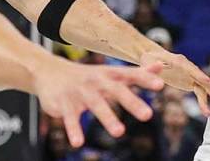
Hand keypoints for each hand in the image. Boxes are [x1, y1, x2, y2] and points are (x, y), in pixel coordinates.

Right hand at [34, 62, 164, 146]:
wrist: (49, 71)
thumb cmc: (87, 76)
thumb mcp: (110, 72)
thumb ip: (136, 72)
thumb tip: (160, 66)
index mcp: (109, 74)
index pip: (129, 75)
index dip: (144, 78)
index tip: (160, 85)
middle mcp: (96, 81)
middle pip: (116, 90)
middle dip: (131, 102)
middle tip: (148, 115)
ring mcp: (79, 92)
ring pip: (95, 104)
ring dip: (107, 117)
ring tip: (119, 132)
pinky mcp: (63, 103)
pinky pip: (69, 118)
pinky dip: (73, 130)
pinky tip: (78, 143)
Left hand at [138, 48, 209, 115]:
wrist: (153, 57)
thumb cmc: (150, 59)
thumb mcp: (147, 62)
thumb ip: (151, 67)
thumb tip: (156, 68)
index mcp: (178, 61)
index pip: (190, 68)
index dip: (199, 75)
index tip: (207, 81)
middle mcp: (187, 67)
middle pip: (201, 77)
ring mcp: (190, 74)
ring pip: (202, 86)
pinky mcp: (189, 81)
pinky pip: (198, 91)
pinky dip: (203, 101)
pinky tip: (206, 111)